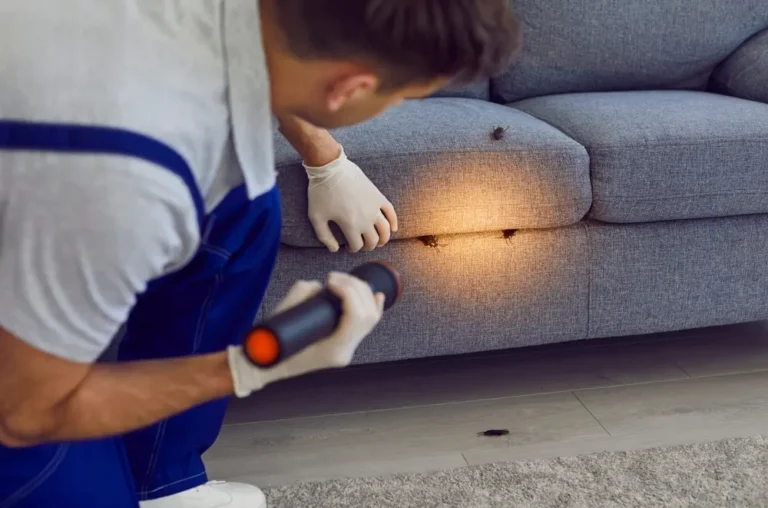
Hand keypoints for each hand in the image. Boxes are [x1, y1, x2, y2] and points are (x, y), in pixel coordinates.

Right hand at [228, 273, 384, 396]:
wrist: (267, 365)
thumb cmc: (271, 342)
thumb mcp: (284, 313)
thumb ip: (305, 294)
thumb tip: (321, 286)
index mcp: (333, 350)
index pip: (356, 317)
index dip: (347, 292)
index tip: (329, 281)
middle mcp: (344, 352)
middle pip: (367, 315)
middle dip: (355, 288)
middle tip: (333, 277)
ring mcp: (347, 350)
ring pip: (371, 318)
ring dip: (360, 293)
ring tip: (340, 281)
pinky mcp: (345, 344)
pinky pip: (367, 325)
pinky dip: (372, 306)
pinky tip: (376, 294)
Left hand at [305, 147, 397, 252]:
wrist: (331, 168)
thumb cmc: (321, 193)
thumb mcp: (316, 217)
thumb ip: (324, 237)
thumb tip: (335, 250)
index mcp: (351, 225)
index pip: (357, 246)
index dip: (352, 249)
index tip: (348, 247)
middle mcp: (366, 219)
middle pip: (373, 241)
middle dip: (368, 246)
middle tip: (361, 245)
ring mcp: (374, 207)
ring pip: (385, 230)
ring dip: (383, 239)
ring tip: (378, 242)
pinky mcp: (378, 197)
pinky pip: (391, 212)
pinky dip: (394, 222)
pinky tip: (393, 228)